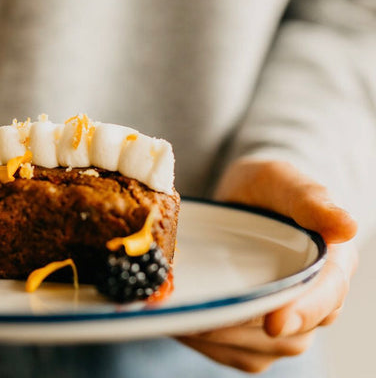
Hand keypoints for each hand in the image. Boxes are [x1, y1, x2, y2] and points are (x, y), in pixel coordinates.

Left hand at [178, 158, 357, 372]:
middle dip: (248, 328)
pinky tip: (186, 323)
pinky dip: (210, 343)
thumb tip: (346, 226)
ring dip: (223, 338)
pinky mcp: (258, 332)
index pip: (327, 296)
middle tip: (206, 319)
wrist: (243, 199)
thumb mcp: (283, 181)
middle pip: (292, 332)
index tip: (275, 323)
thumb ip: (310, 200)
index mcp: (333, 264)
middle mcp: (316, 300)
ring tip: (188, 319)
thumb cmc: (268, 186)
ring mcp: (287, 320)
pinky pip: (237, 351)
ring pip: (262, 348)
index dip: (303, 312)